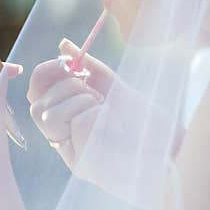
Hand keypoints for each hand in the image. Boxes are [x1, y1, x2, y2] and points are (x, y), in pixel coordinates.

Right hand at [27, 39, 183, 197]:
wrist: (174, 151)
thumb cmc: (146, 123)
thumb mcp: (114, 88)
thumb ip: (88, 67)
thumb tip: (63, 44)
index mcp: (67, 120)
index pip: (36, 96)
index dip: (44, 74)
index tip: (66, 61)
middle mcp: (64, 139)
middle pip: (35, 106)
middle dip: (64, 85)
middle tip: (92, 88)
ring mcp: (71, 154)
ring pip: (48, 115)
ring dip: (79, 99)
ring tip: (105, 107)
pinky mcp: (83, 166)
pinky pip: (77, 124)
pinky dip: (97, 114)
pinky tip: (115, 124)